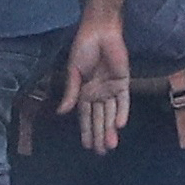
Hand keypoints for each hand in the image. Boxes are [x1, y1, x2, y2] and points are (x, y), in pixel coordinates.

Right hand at [58, 15, 130, 152]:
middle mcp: (98, 93)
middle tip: (101, 153)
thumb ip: (70, 92)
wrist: (99, 31)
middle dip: (100, 136)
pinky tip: (119, 126)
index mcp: (84, 92)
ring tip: (110, 145)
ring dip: (110, 129)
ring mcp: (111, 89)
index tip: (87, 147)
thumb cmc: (83, 48)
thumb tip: (61, 113)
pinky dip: (122, 113)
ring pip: (111, 113)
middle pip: (99, 119)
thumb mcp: (73, 71)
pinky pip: (123, 101)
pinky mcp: (123, 82)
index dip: (87, 131)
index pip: (85, 117)